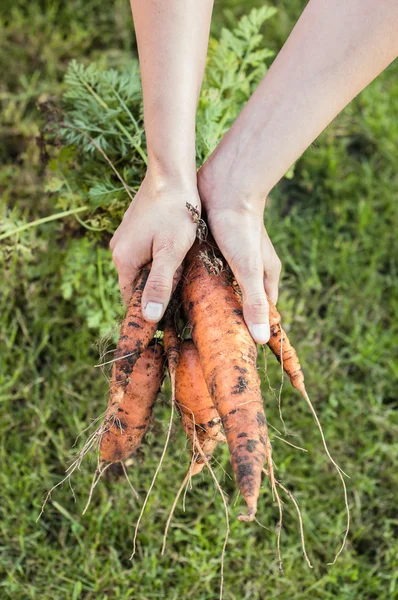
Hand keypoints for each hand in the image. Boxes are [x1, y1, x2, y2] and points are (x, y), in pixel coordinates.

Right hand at [110, 172, 199, 321]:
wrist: (172, 175)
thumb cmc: (176, 213)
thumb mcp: (171, 253)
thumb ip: (160, 285)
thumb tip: (149, 317)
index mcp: (123, 260)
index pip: (131, 299)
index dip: (149, 309)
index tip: (169, 315)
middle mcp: (118, 250)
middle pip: (138, 283)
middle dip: (157, 289)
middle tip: (182, 284)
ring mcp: (125, 238)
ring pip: (143, 268)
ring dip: (160, 272)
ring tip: (182, 266)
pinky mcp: (134, 229)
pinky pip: (145, 253)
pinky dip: (159, 258)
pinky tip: (176, 251)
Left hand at [198, 166, 280, 344]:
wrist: (225, 185)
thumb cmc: (241, 227)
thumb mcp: (247, 267)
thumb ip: (254, 302)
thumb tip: (261, 339)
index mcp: (266, 279)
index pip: (263, 316)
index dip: (252, 334)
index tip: (238, 355)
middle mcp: (251, 273)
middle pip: (242, 305)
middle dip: (229, 322)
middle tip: (211, 345)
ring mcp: (233, 262)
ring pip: (224, 292)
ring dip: (211, 305)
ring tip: (191, 327)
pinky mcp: (215, 252)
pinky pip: (208, 276)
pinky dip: (199, 287)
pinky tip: (183, 297)